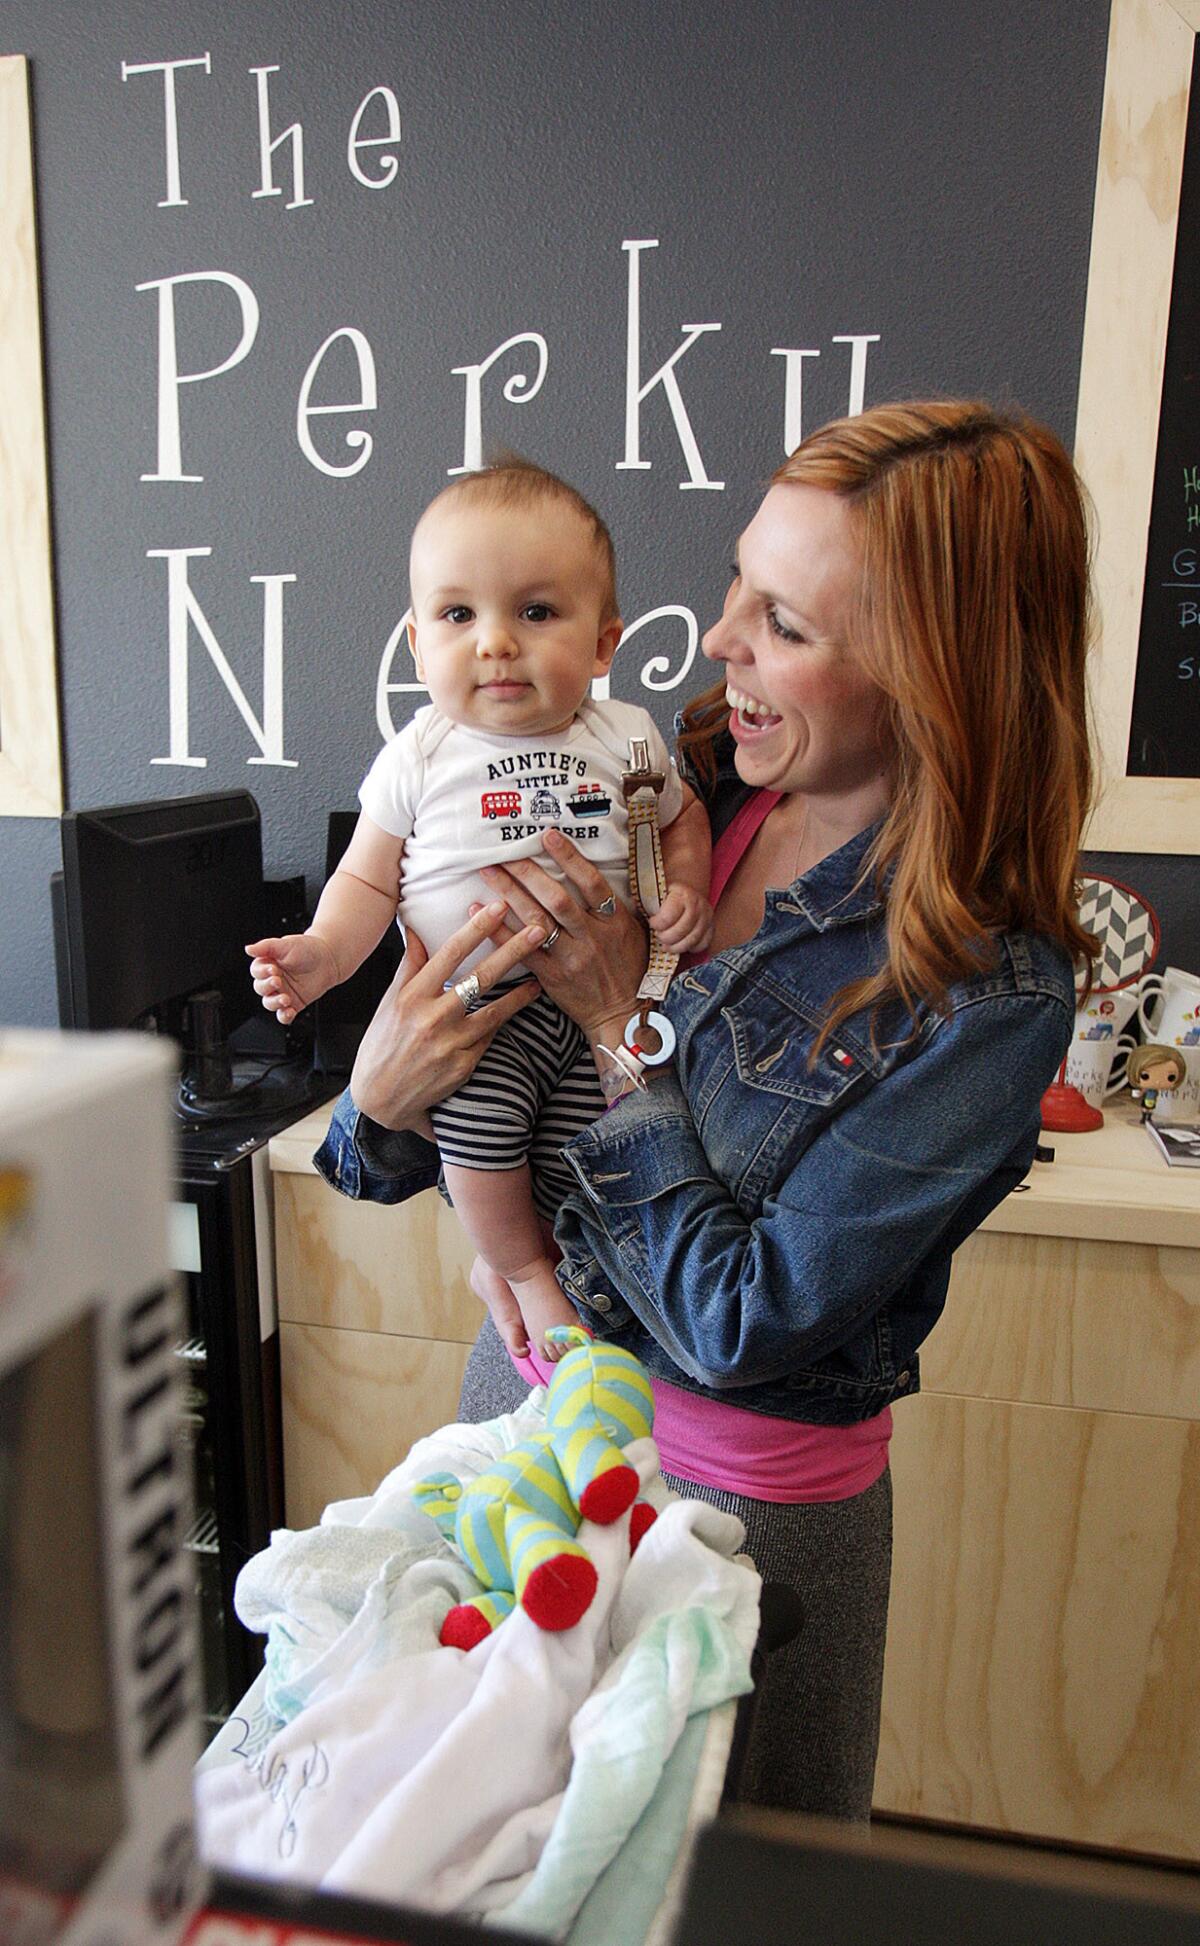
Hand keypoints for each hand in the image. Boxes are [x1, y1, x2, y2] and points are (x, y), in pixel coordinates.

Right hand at [245, 932, 339, 1024]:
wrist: (328, 960)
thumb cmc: (307, 949)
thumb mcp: (286, 944)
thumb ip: (266, 947)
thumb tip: (248, 949)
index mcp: (267, 965)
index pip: (256, 971)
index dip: (262, 972)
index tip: (273, 969)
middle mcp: (272, 980)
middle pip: (260, 988)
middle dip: (268, 986)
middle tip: (278, 981)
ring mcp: (282, 993)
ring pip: (269, 1003)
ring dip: (275, 1002)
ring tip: (285, 998)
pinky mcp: (293, 1004)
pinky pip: (284, 1015)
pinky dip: (284, 1016)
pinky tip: (289, 1012)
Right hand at [350, 901, 544, 1132]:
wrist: (379, 1098)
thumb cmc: (383, 1043)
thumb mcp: (390, 1001)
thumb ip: (410, 965)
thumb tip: (415, 927)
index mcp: (412, 997)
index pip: (449, 954)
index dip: (476, 928)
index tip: (497, 907)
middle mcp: (432, 1019)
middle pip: (480, 978)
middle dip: (513, 951)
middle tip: (539, 930)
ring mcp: (450, 1044)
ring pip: (496, 1011)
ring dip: (523, 992)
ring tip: (542, 975)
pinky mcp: (464, 1066)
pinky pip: (490, 1037)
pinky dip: (505, 1020)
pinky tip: (521, 1007)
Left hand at [476, 828, 648, 1039]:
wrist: (622, 1013)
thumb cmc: (628, 968)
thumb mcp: (632, 932)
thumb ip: (611, 904)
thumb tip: (588, 870)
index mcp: (614, 922)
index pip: (591, 883)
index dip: (570, 858)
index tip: (547, 836)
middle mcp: (592, 938)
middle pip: (556, 899)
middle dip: (528, 873)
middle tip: (504, 852)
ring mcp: (570, 958)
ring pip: (536, 922)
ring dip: (509, 894)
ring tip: (488, 871)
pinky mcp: (551, 977)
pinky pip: (521, 951)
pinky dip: (498, 931)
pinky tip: (478, 912)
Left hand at [649, 883, 713, 953]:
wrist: (685, 893)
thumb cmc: (664, 897)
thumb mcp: (654, 894)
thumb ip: (645, 903)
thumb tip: (619, 911)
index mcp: (681, 893)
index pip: (668, 916)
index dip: (657, 924)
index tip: (652, 923)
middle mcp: (698, 904)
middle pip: (681, 931)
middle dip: (665, 938)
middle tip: (658, 937)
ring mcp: (707, 917)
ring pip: (692, 941)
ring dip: (675, 947)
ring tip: (666, 945)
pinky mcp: (712, 928)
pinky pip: (702, 945)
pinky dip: (690, 948)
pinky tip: (680, 944)